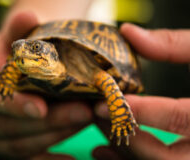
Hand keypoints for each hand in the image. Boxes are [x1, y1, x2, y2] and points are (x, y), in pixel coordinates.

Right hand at [0, 11, 91, 158]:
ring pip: (20, 146)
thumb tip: (28, 14)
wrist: (12, 73)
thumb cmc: (12, 56)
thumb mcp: (13, 41)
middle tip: (83, 111)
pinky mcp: (3, 150)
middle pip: (9, 128)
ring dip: (55, 135)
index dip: (14, 105)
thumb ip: (17, 30)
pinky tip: (70, 159)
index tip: (43, 107)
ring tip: (84, 120)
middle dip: (49, 123)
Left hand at [93, 23, 189, 159]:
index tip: (106, 104)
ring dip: (125, 151)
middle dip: (128, 135)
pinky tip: (107, 151)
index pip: (180, 117)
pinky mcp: (188, 155)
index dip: (141, 112)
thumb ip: (173, 44)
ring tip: (101, 129)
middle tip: (100, 116)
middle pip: (167, 156)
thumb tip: (129, 32)